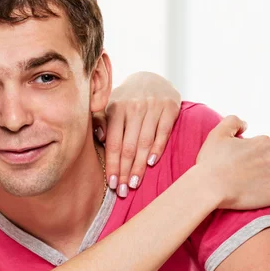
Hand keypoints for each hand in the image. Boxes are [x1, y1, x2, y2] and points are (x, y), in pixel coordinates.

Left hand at [92, 72, 180, 196]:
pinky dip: (157, 149)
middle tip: (123, 191)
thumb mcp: (110, 107)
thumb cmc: (125, 101)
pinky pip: (163, 133)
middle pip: (129, 146)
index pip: (114, 143)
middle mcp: (134, 107)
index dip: (113, 165)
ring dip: (140, 166)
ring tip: (135, 184)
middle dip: (125, 171)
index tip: (112, 184)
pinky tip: (151, 164)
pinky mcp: (170, 107)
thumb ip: (101, 121)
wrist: (150, 79)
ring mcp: (153, 107)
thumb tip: (99, 137)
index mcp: (116, 109)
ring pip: (145, 143)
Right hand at [195, 115, 269, 209]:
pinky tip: (251, 191)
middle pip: (269, 159)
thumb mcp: (217, 134)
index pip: (264, 147)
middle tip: (243, 173)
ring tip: (247, 182)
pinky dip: (264, 189)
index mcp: (263, 143)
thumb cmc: (211, 163)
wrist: (209, 189)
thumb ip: (233, 122)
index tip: (240, 162)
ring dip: (262, 176)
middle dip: (259, 164)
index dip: (251, 153)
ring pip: (269, 173)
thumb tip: (245, 125)